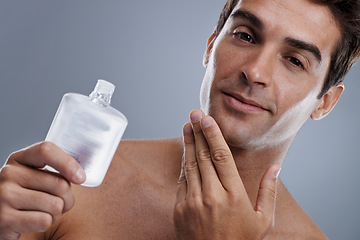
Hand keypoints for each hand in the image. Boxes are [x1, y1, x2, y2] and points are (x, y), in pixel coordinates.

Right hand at [0, 142, 85, 239]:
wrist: (2, 219)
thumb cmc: (27, 197)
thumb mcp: (35, 177)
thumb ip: (54, 171)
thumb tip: (80, 176)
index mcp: (19, 158)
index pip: (47, 150)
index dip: (68, 163)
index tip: (81, 178)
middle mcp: (8, 173)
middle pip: (60, 183)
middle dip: (67, 198)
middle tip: (57, 202)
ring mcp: (4, 195)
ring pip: (55, 204)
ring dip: (56, 213)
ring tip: (42, 212)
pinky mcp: (4, 219)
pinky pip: (44, 220)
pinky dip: (46, 224)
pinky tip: (33, 222)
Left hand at [173, 110, 280, 239]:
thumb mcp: (263, 220)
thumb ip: (269, 191)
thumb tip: (276, 167)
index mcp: (234, 195)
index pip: (221, 156)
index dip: (213, 134)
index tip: (206, 119)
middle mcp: (212, 195)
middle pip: (203, 155)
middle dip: (197, 132)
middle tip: (193, 114)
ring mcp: (193, 202)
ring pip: (190, 165)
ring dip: (188, 143)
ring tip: (186, 126)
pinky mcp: (180, 209)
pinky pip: (182, 181)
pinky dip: (183, 163)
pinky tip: (185, 152)